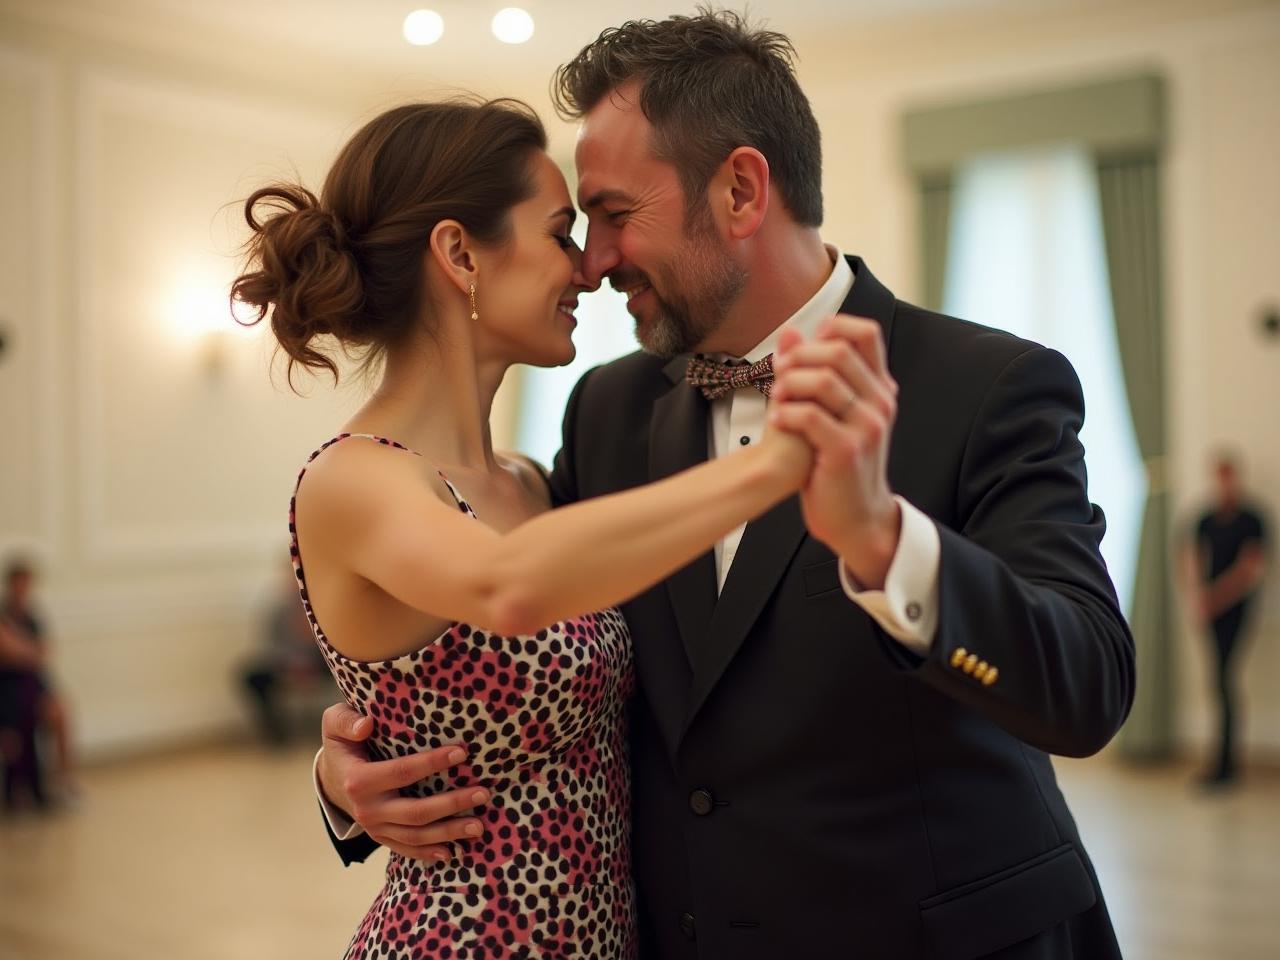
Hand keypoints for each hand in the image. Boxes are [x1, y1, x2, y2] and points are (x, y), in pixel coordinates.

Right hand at [317, 702, 487, 860]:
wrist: (330, 780)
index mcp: (359, 780)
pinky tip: (454, 851)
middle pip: (415, 811)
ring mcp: (374, 828)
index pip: (402, 772)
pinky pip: (407, 849)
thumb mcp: (335, 724)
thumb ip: (346, 721)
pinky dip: (430, 853)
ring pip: (415, 835)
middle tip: (483, 794)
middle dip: (452, 804)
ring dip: (449, 832)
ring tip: (480, 826)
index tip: (462, 753)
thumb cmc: (344, 744)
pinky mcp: (381, 837)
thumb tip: (366, 724)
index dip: (432, 763)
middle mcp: (366, 809)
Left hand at [769, 315, 900, 588]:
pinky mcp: (847, 450)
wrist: (857, 517)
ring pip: (821, 380)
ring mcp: (867, 426)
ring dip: (787, 386)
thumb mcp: (835, 413)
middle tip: (778, 374)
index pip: (866, 333)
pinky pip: (809, 415)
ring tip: (776, 400)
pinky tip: (776, 422)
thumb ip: (816, 372)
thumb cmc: (838, 464)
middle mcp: (880, 402)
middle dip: (798, 358)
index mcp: (879, 388)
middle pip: (837, 351)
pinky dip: (785, 414)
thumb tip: (789, 332)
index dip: (831, 328)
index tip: (804, 349)